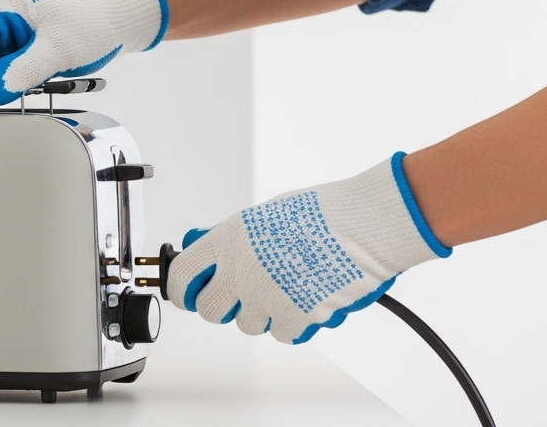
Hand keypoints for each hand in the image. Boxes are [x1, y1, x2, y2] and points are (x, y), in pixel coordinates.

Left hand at [167, 153, 450, 343]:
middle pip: (208, 310)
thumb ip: (237, 238)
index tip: (187, 291)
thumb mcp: (266, 216)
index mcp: (228, 241)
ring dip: (261, 313)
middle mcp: (240, 273)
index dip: (182, 287)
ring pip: (247, 324)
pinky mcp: (295, 319)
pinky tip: (306, 301)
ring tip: (284, 289)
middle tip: (236, 296)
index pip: (182, 274)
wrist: (364, 226)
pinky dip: (292, 324)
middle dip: (221, 305)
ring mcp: (266, 299)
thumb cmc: (323, 212)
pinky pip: (282, 334)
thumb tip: (218, 252)